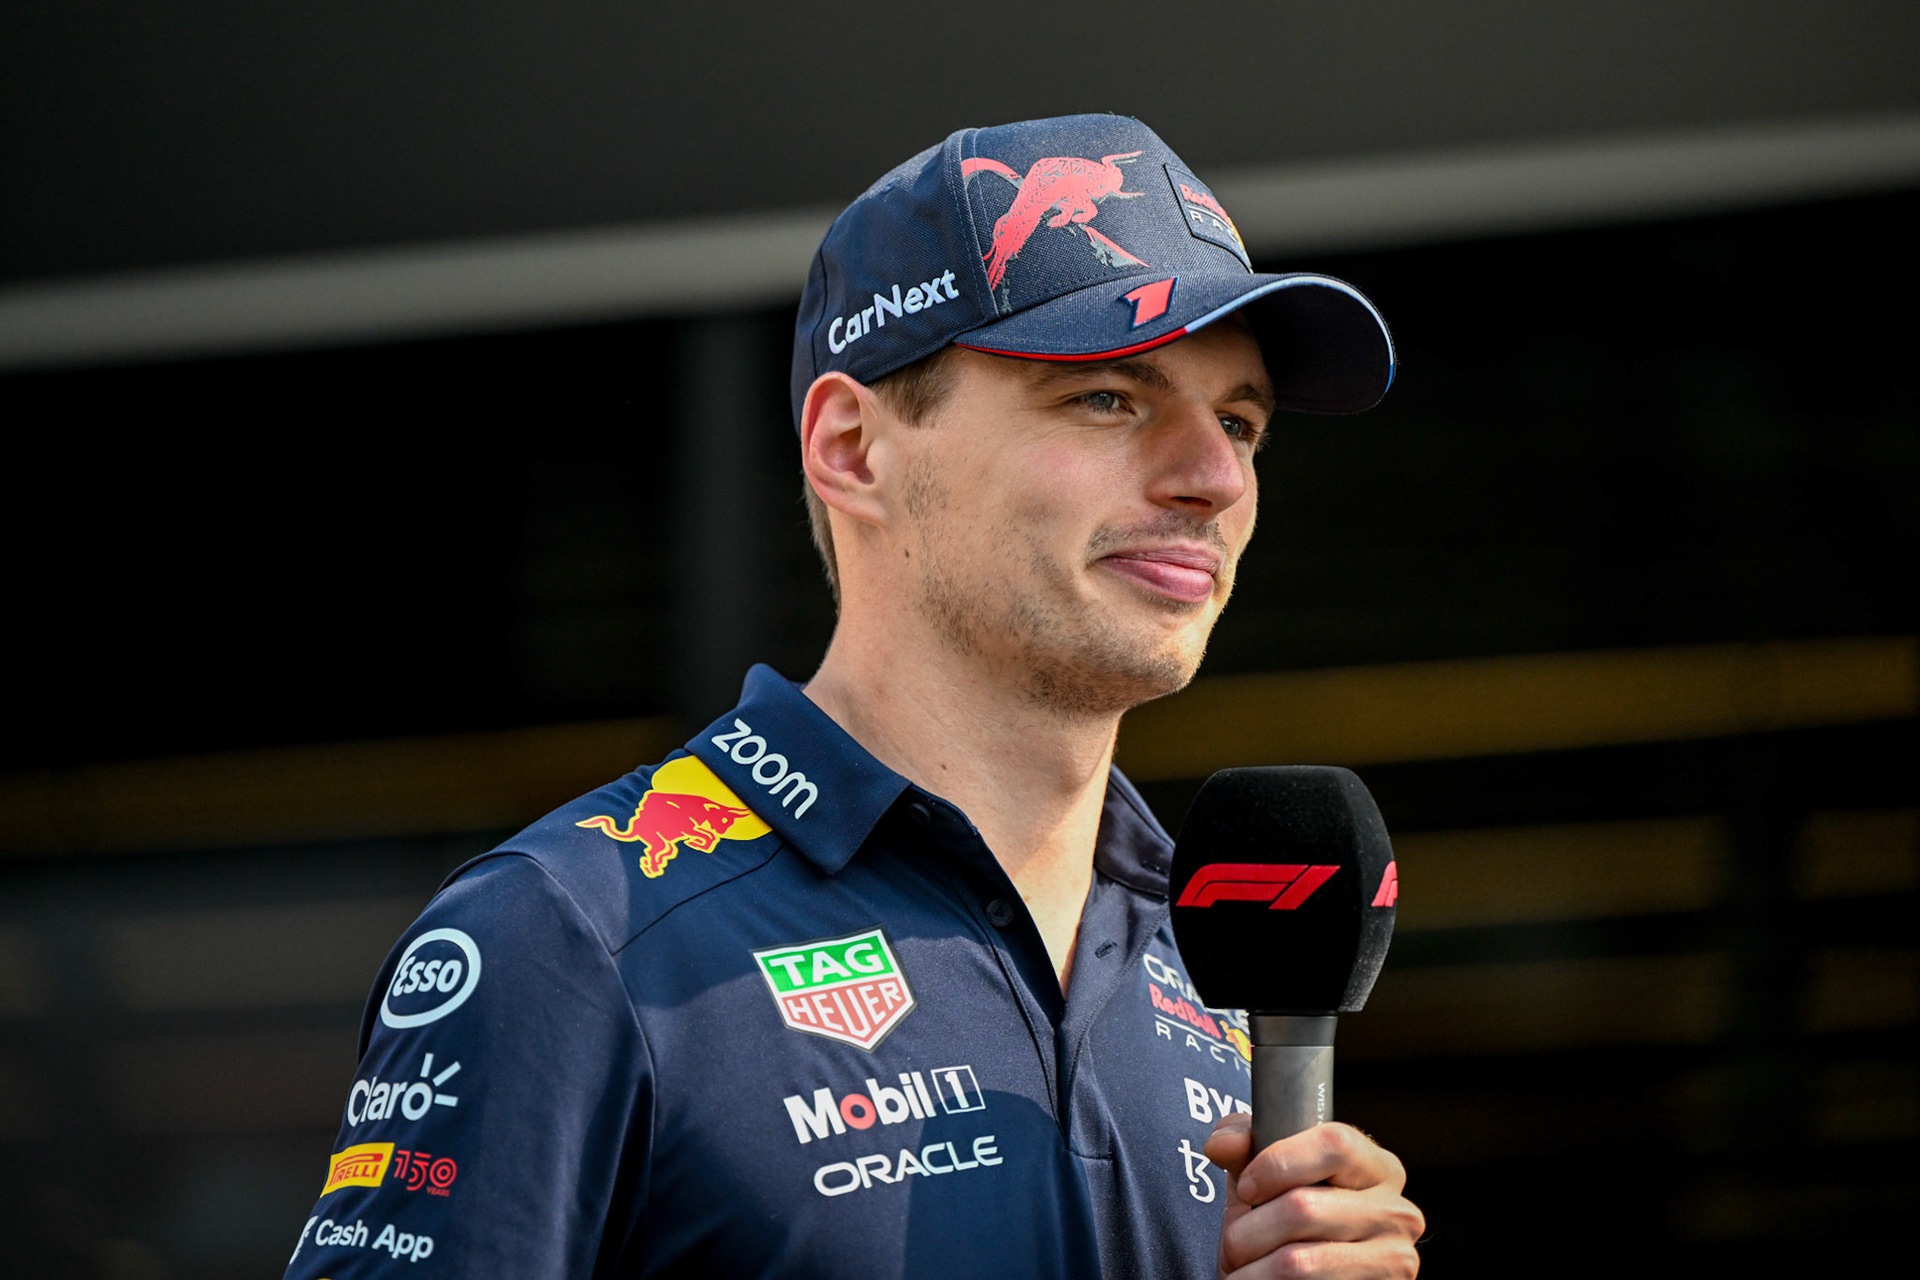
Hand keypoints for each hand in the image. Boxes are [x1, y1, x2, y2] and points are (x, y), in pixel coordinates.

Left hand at [1203, 1115, 1422, 1278]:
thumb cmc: (1285, 1227)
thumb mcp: (1268, 1180)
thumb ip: (1246, 1149)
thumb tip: (1221, 1143)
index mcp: (1377, 1168)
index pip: (1334, 1143)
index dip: (1278, 1162)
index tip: (1246, 1186)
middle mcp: (1397, 1212)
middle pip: (1305, 1206)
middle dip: (1249, 1230)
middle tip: (1234, 1244)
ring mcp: (1394, 1260)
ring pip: (1298, 1260)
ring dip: (1253, 1268)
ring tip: (1242, 1269)